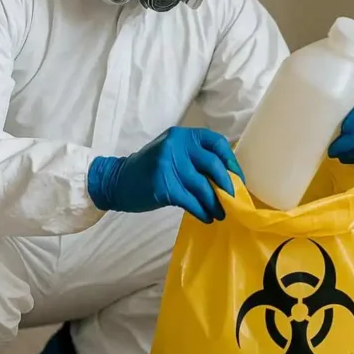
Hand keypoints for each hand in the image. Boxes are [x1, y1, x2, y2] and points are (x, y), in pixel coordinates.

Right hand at [87, 127, 242, 222]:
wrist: (117, 181)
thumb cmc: (149, 169)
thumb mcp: (171, 152)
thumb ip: (194, 157)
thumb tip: (226, 176)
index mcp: (181, 135)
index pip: (215, 143)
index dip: (231, 161)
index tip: (237, 178)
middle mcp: (176, 146)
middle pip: (213, 165)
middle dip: (227, 185)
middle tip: (233, 199)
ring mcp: (168, 165)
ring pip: (202, 187)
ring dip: (215, 203)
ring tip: (220, 214)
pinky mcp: (163, 186)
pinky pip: (190, 201)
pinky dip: (202, 212)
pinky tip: (207, 218)